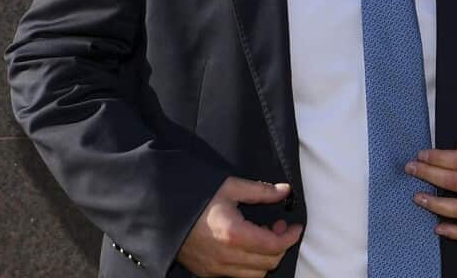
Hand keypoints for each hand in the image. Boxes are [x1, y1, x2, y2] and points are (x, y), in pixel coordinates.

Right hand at [176, 178, 303, 277]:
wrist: (161, 213)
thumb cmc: (195, 197)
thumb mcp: (230, 187)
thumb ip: (261, 191)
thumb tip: (285, 191)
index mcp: (234, 235)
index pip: (274, 246)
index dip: (290, 237)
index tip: (295, 226)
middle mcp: (225, 257)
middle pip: (268, 263)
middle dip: (280, 246)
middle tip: (278, 226)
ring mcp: (215, 268)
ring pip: (255, 274)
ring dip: (265, 257)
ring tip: (262, 234)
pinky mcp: (206, 272)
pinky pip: (237, 276)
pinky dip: (249, 264)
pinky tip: (246, 244)